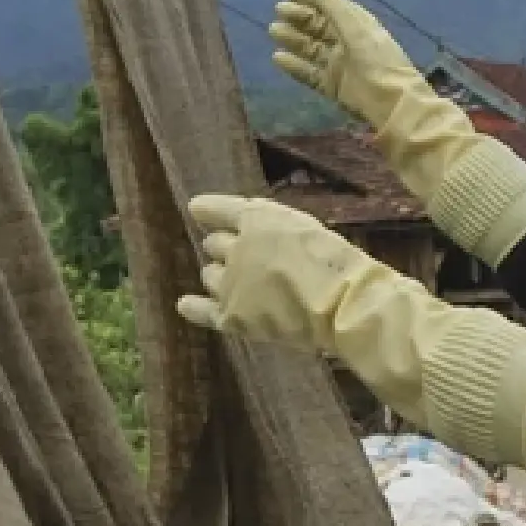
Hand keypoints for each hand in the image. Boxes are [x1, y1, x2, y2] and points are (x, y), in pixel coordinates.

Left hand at [176, 193, 371, 354]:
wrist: (340, 302)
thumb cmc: (335, 262)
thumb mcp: (305, 226)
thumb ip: (273, 224)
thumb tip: (244, 223)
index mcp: (256, 220)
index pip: (221, 210)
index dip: (209, 210)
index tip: (196, 208)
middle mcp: (235, 248)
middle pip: (214, 245)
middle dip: (225, 250)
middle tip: (246, 261)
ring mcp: (230, 284)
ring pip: (209, 275)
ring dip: (220, 277)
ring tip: (241, 286)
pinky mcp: (231, 317)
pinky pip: (203, 312)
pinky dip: (193, 308)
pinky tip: (185, 304)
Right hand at [270, 0, 428, 131]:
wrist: (390, 102)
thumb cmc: (375, 58)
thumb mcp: (354, 24)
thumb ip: (329, 3)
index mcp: (357, 24)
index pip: (330, 5)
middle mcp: (347, 42)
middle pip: (318, 26)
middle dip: (299, 16)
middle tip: (278, 11)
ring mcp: (339, 65)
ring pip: (311, 48)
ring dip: (293, 38)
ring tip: (274, 30)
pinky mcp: (332, 86)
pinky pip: (309, 73)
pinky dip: (294, 65)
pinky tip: (277, 57)